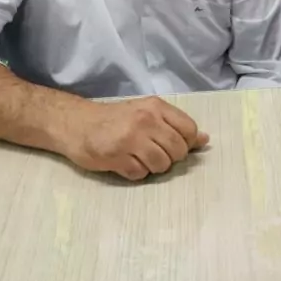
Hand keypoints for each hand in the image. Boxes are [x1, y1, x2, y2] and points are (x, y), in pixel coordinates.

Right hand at [62, 96, 209, 180]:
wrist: (76, 123)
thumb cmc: (115, 119)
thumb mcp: (147, 113)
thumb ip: (175, 125)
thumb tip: (205, 140)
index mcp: (156, 107)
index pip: (189, 130)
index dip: (186, 143)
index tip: (172, 145)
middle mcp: (145, 120)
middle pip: (178, 150)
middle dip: (170, 158)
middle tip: (154, 153)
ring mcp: (130, 139)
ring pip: (162, 165)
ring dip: (153, 167)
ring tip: (139, 158)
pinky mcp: (116, 157)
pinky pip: (140, 174)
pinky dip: (136, 173)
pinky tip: (125, 163)